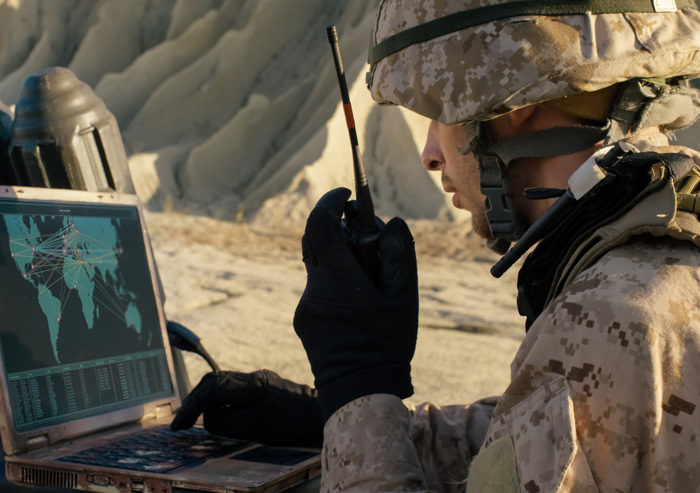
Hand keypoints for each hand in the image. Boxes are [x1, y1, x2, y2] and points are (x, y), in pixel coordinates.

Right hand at [170, 370, 321, 446]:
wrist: (324, 416)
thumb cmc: (294, 424)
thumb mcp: (256, 428)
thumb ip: (227, 421)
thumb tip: (208, 417)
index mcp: (253, 384)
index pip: (213, 389)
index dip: (192, 407)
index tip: (179, 425)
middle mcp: (255, 377)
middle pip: (215, 382)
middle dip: (194, 401)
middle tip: (180, 424)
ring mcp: (260, 381)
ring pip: (223, 386)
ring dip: (206, 401)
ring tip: (192, 421)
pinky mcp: (264, 388)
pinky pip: (234, 392)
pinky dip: (220, 403)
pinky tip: (217, 417)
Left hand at [294, 188, 417, 420]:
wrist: (359, 390)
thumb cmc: (386, 344)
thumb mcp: (405, 298)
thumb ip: (400, 253)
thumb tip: (390, 221)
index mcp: (338, 280)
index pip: (320, 225)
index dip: (330, 202)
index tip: (345, 194)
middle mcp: (314, 289)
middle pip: (316, 242)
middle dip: (338, 230)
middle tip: (365, 236)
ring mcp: (304, 306)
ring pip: (318, 266)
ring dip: (340, 260)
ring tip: (369, 280)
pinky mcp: (302, 319)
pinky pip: (318, 288)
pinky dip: (335, 282)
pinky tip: (357, 304)